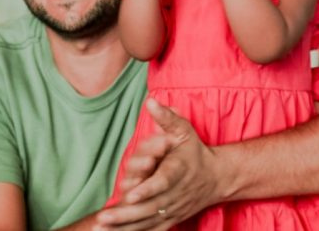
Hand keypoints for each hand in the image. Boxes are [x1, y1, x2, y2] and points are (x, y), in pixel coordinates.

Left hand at [94, 99, 221, 229]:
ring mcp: (173, 209)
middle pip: (150, 207)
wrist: (217, 178)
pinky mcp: (171, 219)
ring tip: (102, 228)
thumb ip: (167, 117)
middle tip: (103, 217)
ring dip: (124, 227)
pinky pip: (151, 230)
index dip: (148, 189)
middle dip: (125, 213)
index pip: (163, 182)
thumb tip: (150, 101)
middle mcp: (176, 194)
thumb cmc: (195, 151)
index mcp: (178, 170)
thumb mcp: (184, 130)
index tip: (131, 194)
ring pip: (148, 221)